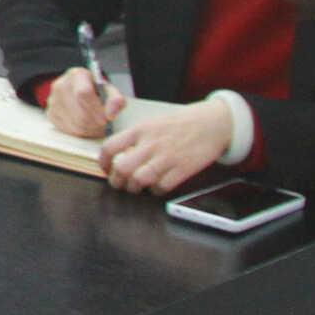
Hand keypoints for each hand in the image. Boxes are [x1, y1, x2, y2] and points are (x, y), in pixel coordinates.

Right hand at [42, 64, 130, 140]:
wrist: (78, 93)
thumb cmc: (95, 92)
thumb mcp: (108, 91)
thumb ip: (115, 100)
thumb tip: (110, 113)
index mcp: (76, 75)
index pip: (83, 93)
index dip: (97, 109)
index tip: (107, 117)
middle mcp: (60, 85)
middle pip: (80, 113)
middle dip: (96, 122)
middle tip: (104, 122)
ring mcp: (53, 100)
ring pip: (76, 124)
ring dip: (90, 129)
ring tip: (97, 124)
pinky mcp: (50, 114)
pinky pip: (69, 130)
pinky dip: (81, 132)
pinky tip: (86, 125)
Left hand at [100, 98, 234, 195]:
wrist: (211, 123)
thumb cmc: (179, 125)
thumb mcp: (152, 123)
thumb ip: (135, 138)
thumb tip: (117, 157)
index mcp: (140, 130)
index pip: (110, 147)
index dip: (103, 162)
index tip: (106, 169)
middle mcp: (151, 143)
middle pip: (122, 168)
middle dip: (117, 181)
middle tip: (120, 184)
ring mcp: (167, 157)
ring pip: (139, 180)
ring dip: (134, 188)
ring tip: (137, 187)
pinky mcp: (183, 169)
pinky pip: (161, 187)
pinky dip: (156, 191)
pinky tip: (157, 186)